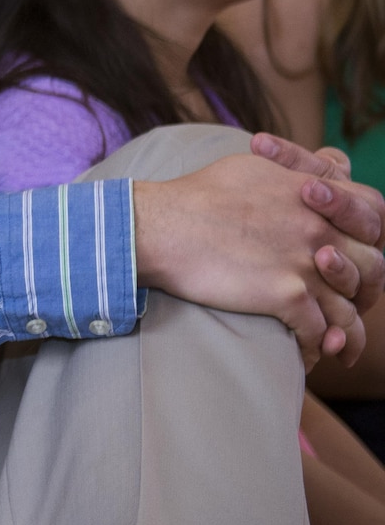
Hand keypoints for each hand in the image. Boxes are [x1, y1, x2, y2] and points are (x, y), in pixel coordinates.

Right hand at [134, 148, 383, 369]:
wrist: (162, 226)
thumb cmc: (197, 195)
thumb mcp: (253, 167)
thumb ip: (293, 171)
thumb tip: (310, 179)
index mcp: (315, 194)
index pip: (373, 216)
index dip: (370, 238)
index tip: (357, 256)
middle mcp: (320, 228)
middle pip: (371, 268)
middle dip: (363, 291)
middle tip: (348, 307)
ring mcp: (306, 264)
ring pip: (349, 309)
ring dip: (345, 333)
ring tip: (337, 347)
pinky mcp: (286, 296)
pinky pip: (319, 333)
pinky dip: (316, 349)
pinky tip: (307, 356)